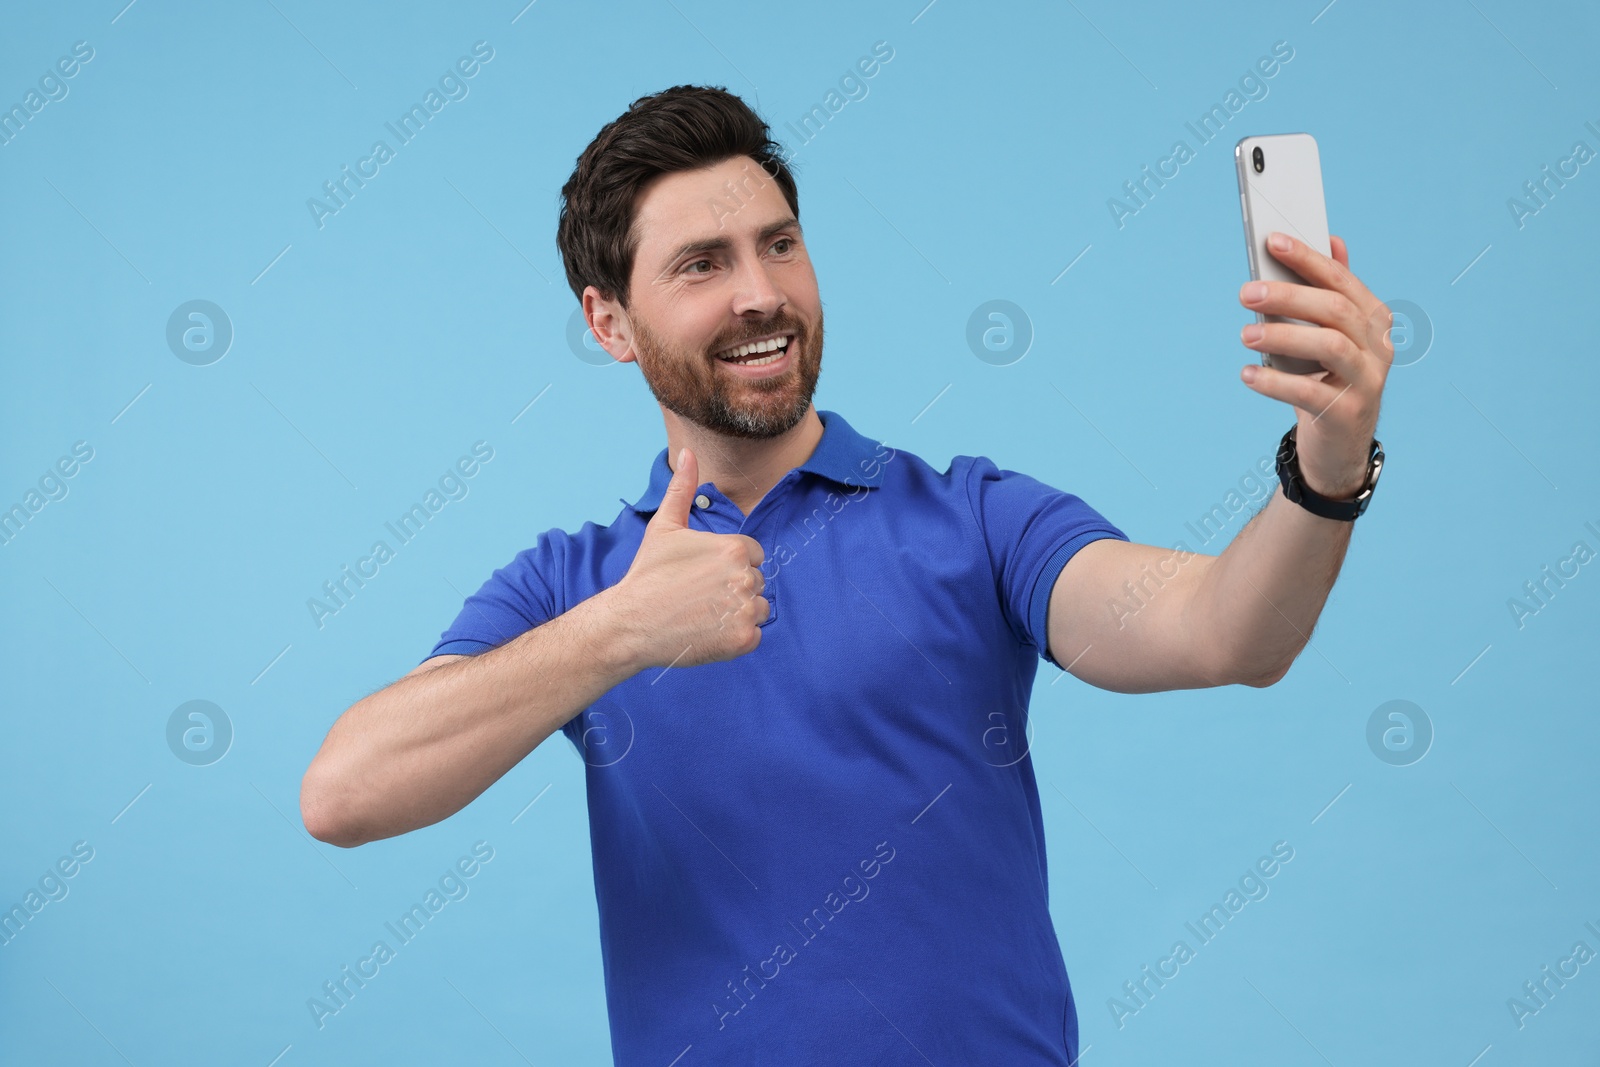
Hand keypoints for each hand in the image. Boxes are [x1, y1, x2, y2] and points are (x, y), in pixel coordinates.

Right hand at [611, 447, 768, 669]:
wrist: (631, 623)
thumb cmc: (648, 574)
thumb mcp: (665, 527)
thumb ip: (683, 489)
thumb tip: (688, 452)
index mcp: (734, 549)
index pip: (752, 555)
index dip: (728, 565)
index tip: (702, 575)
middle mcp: (745, 579)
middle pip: (755, 581)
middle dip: (733, 588)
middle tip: (699, 595)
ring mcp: (745, 612)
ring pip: (758, 608)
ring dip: (738, 612)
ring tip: (704, 613)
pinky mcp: (742, 640)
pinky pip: (754, 635)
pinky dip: (736, 637)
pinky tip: (708, 631)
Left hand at [1237, 232, 1391, 498]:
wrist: (1339, 445)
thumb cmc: (1329, 380)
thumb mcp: (1331, 336)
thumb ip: (1331, 292)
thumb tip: (1331, 241)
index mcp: (1373, 320)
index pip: (1340, 280)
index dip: (1307, 259)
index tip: (1272, 242)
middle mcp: (1378, 347)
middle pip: (1335, 309)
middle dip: (1289, 296)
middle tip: (1246, 293)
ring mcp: (1368, 381)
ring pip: (1329, 346)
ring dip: (1283, 335)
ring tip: (1245, 334)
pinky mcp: (1347, 413)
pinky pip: (1309, 392)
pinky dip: (1274, 382)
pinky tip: (1248, 375)